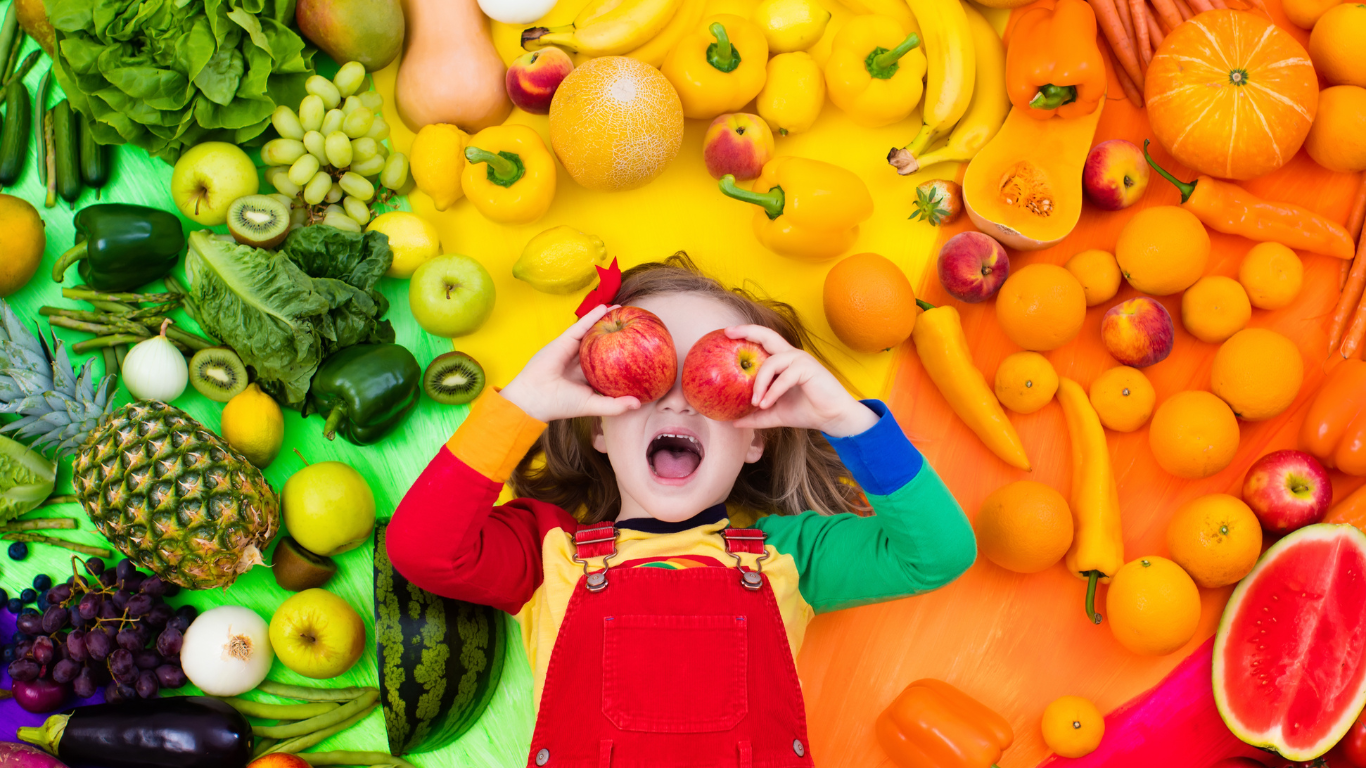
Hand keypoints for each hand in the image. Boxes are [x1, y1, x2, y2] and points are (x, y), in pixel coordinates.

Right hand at [499, 305, 640, 422]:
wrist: (534, 397)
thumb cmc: (561, 404)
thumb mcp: (593, 405)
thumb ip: (615, 406)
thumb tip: (639, 404)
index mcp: (587, 377)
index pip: (607, 364)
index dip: (622, 356)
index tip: (639, 349)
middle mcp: (580, 362)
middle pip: (601, 345)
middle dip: (616, 335)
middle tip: (633, 325)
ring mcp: (572, 350)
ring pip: (592, 333)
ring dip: (606, 320)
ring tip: (623, 310)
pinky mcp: (564, 340)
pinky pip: (581, 326)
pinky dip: (592, 316)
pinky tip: (606, 307)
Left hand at [728, 325, 877, 436]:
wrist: (833, 418)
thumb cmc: (806, 411)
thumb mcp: (775, 414)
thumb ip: (756, 416)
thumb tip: (733, 423)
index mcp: (784, 361)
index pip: (764, 341)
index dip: (747, 333)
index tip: (727, 333)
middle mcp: (791, 356)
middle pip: (768, 335)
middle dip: (748, 331)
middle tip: (729, 333)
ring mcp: (801, 360)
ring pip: (772, 362)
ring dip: (759, 382)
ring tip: (755, 402)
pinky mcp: (809, 369)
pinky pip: (784, 377)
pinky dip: (773, 391)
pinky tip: (766, 404)